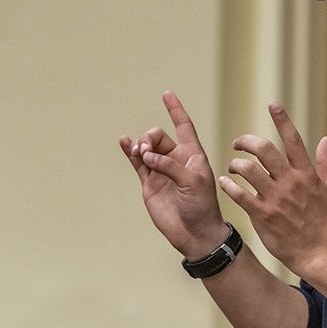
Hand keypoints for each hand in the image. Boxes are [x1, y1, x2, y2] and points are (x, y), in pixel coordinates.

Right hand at [118, 91, 227, 258]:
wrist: (194, 233)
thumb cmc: (202, 206)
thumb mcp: (193, 182)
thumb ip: (170, 165)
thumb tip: (146, 155)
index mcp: (193, 154)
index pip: (183, 126)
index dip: (176, 110)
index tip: (166, 94)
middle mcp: (176, 159)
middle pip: (158, 136)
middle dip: (150, 138)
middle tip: (146, 150)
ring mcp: (161, 170)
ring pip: (146, 147)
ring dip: (140, 145)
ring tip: (139, 152)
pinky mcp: (149, 182)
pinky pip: (136, 162)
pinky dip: (129, 151)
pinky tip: (123, 141)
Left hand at [219, 101, 326, 274]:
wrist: (318, 253)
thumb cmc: (325, 222)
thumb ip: (326, 163)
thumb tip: (325, 139)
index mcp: (306, 174)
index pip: (293, 140)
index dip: (282, 120)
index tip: (272, 104)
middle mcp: (290, 183)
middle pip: (265, 150)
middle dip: (247, 141)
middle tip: (238, 143)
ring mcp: (275, 199)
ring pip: (249, 171)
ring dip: (236, 165)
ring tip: (232, 168)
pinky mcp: (262, 215)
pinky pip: (240, 195)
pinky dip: (229, 186)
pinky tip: (225, 183)